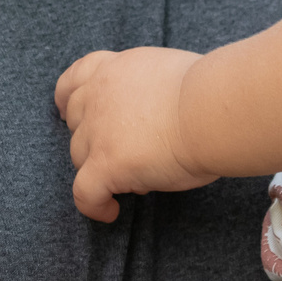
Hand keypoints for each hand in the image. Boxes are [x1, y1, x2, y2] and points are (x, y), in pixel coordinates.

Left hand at [53, 46, 210, 221]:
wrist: (213, 110)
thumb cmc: (211, 93)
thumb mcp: (171, 73)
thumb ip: (150, 88)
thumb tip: (157, 113)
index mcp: (117, 68)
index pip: (77, 76)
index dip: (69, 97)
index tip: (68, 111)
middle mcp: (100, 94)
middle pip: (77, 121)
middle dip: (92, 138)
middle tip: (122, 153)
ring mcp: (99, 130)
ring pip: (79, 156)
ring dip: (98, 169)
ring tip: (133, 181)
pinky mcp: (106, 164)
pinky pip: (85, 193)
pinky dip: (94, 205)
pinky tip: (111, 211)